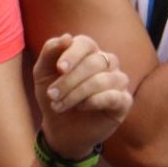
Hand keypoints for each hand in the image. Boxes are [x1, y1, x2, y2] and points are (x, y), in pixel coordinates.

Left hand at [32, 33, 133, 161]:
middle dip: (69, 80)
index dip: (73, 54)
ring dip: (77, 93)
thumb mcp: (43, 74)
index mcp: (88, 52)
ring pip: (104, 79)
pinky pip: (114, 95)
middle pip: (94, 62)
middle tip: (52, 95)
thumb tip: (66, 36)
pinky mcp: (124, 101)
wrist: (60, 129)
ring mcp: (118, 81)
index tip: (59, 68)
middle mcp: (107, 63)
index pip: (85, 43)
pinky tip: (81, 107)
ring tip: (60, 106)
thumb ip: (50, 52)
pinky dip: (94, 101)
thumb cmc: (54, 96)